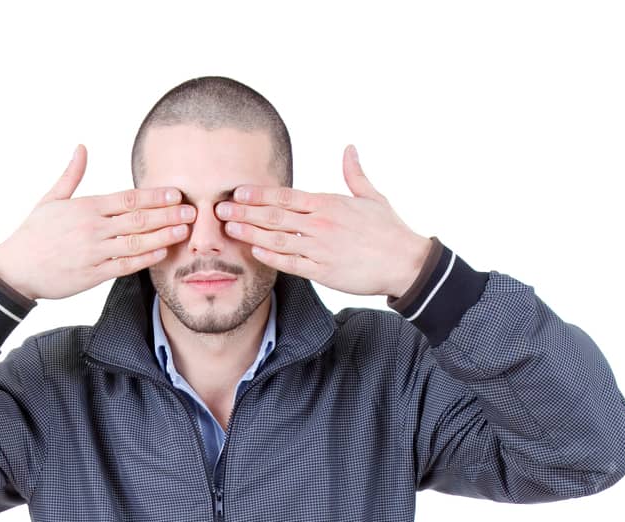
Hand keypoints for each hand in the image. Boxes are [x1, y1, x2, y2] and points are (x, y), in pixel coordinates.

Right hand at [0, 145, 194, 300]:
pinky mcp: (94, 274)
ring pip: (136, 242)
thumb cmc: (34, 234)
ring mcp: (95, 252)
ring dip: (163, 235)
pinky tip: (163, 252)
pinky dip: (145, 258)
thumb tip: (82, 147)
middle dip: (168, 214)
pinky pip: (125, 265)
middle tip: (192, 210)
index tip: (175, 193)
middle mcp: (93, 228)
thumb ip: (71, 175)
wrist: (17, 268)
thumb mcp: (50, 199)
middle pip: (138, 219)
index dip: (155, 196)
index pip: (128, 198)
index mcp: (86, 207)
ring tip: (185, 230)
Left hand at [213, 145, 431, 298]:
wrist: (404, 261)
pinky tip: (254, 251)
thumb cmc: (389, 230)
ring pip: (278, 239)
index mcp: (329, 203)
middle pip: (275, 215)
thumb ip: (354, 174)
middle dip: (245, 212)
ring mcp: (320, 248)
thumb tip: (349, 149)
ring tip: (229, 229)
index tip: (238, 192)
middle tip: (220, 210)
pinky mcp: (323, 271)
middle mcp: (321, 223)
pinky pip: (291, 263)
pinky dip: (271, 257)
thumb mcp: (372, 197)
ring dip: (251, 233)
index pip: (286, 196)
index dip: (259, 194)